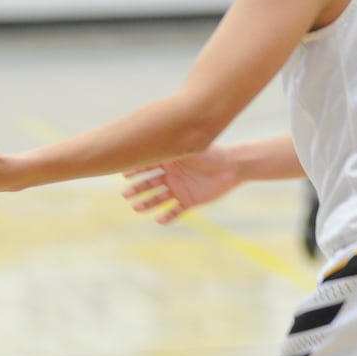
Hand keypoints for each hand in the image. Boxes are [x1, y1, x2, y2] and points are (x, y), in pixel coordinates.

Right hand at [121, 146, 238, 224]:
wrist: (232, 166)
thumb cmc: (211, 152)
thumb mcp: (190, 147)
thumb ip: (172, 146)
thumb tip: (152, 135)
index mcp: (169, 161)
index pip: (147, 167)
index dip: (135, 171)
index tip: (124, 174)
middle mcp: (171, 175)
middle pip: (149, 184)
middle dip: (137, 189)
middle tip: (126, 194)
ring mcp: (179, 189)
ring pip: (158, 199)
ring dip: (147, 204)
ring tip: (136, 208)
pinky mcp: (189, 201)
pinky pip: (175, 211)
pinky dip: (168, 217)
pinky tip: (160, 220)